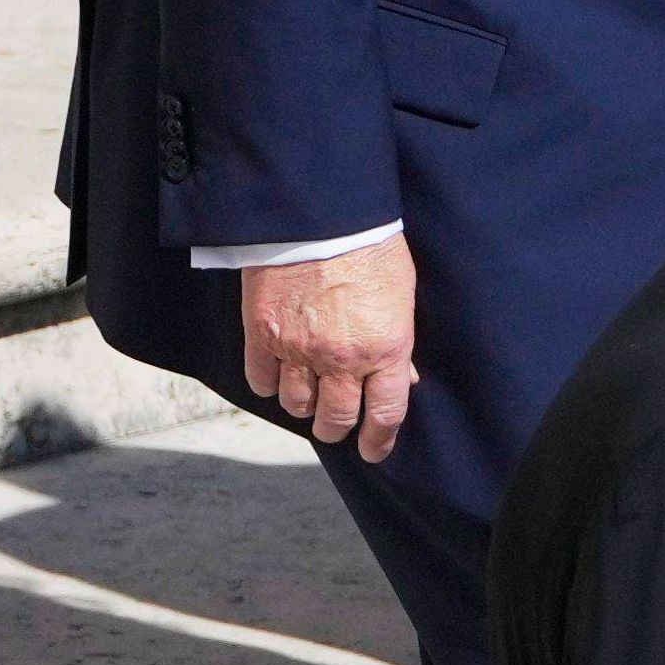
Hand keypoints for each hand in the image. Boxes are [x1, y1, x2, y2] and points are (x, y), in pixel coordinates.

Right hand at [242, 235, 418, 461]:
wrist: (321, 214)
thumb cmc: (371, 247)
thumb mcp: (402, 296)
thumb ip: (398, 342)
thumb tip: (402, 378)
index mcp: (386, 349)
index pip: (384, 414)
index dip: (378, 440)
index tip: (373, 451)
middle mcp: (342, 359)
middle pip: (336, 419)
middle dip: (337, 428)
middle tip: (336, 425)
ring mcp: (299, 349)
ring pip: (297, 406)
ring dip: (305, 406)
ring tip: (309, 395)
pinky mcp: (263, 334)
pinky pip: (262, 380)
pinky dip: (270, 384)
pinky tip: (278, 375)